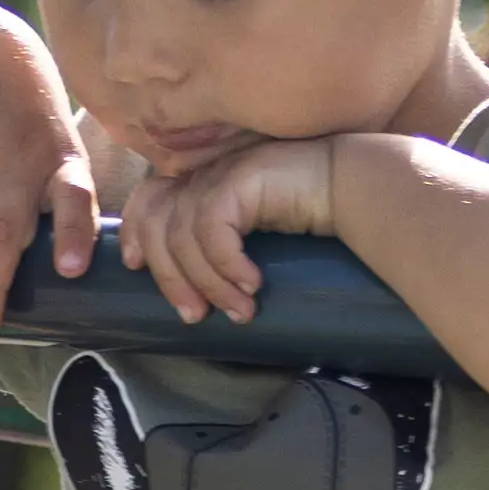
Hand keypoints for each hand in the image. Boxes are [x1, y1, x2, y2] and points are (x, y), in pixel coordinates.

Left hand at [98, 130, 346, 329]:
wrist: (355, 188)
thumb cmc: (310, 218)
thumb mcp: (253, 238)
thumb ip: (220, 246)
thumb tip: (193, 296)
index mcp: (203, 181)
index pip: (147, 199)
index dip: (133, 233)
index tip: (134, 270)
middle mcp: (207, 172)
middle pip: (156, 224)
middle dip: (169, 278)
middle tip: (194, 317)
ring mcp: (223, 172)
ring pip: (183, 236)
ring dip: (208, 283)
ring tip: (239, 311)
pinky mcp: (243, 179)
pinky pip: (212, 229)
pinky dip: (227, 265)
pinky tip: (253, 285)